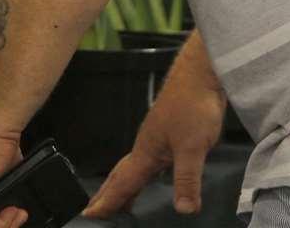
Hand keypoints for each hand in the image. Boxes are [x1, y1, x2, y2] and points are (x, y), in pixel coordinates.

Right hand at [83, 54, 226, 217]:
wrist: (200, 75)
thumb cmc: (192, 104)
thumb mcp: (193, 148)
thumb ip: (187, 179)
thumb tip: (183, 210)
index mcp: (146, 151)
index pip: (122, 182)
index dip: (107, 201)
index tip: (89, 215)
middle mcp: (146, 146)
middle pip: (122, 175)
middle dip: (109, 194)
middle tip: (96, 210)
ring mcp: (156, 138)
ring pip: (135, 168)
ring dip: (125, 185)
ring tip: (122, 201)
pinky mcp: (169, 133)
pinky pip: (149, 161)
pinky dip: (143, 174)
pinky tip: (154, 176)